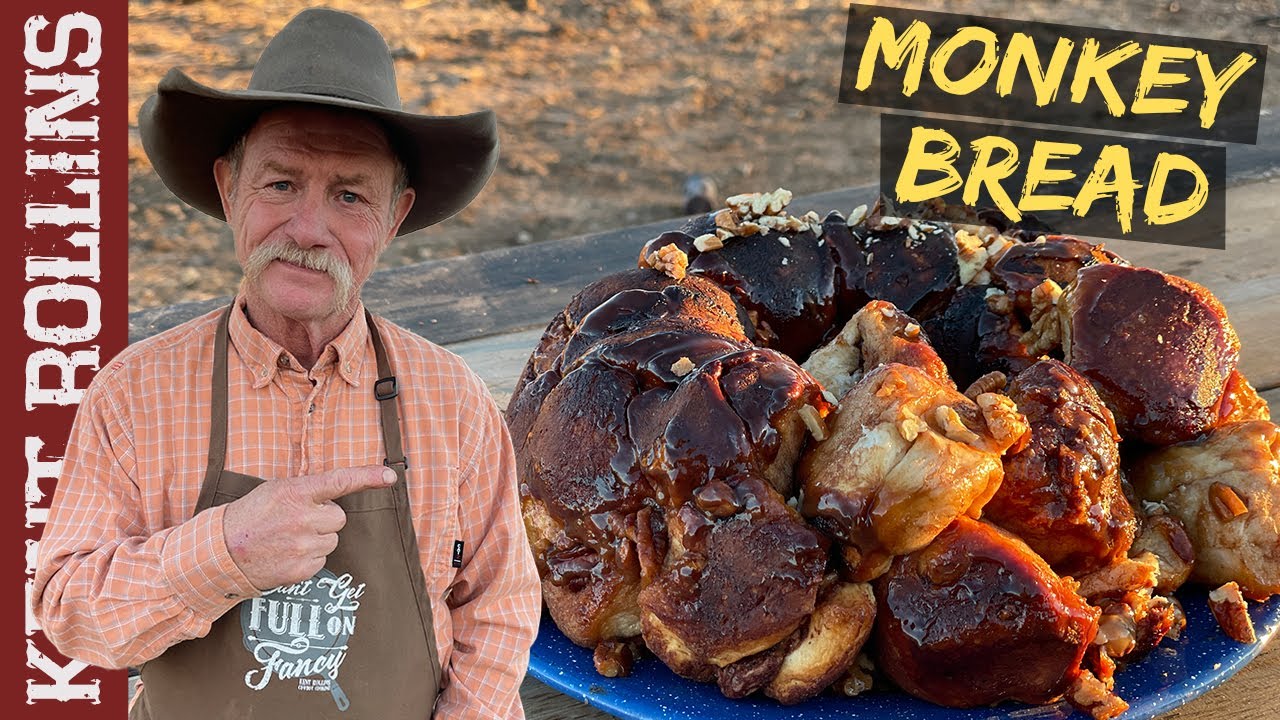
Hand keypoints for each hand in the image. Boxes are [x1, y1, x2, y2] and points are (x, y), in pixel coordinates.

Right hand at [221, 465, 395, 590]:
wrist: (223, 552)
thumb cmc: (251, 516)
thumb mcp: (276, 490)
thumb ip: (307, 490)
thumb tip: (337, 491)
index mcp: (296, 492)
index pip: (339, 481)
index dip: (368, 477)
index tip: (390, 477)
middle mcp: (303, 518)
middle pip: (339, 518)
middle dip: (324, 519)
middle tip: (296, 522)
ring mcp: (303, 545)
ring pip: (332, 540)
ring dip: (317, 539)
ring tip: (288, 539)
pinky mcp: (303, 569)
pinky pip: (323, 560)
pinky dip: (309, 558)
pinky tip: (287, 554)